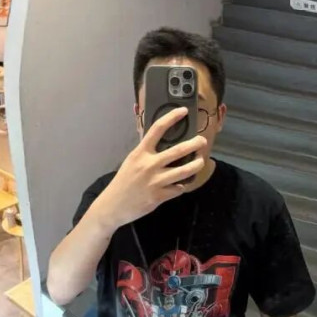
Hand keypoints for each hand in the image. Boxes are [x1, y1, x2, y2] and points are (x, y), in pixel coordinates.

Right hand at [91, 108, 206, 232]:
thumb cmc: (124, 180)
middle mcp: (149, 164)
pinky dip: (182, 185)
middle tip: (203, 140)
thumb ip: (146, 152)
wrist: (113, 205)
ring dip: (196, 165)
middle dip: (194, 144)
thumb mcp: (132, 160)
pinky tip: (182, 183)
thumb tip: (161, 142)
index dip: (171, 118)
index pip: (157, 129)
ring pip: (184, 171)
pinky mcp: (159, 196)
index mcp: (141, 152)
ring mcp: (156, 181)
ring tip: (201, 161)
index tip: (183, 111)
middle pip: (177, 151)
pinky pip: (178, 188)